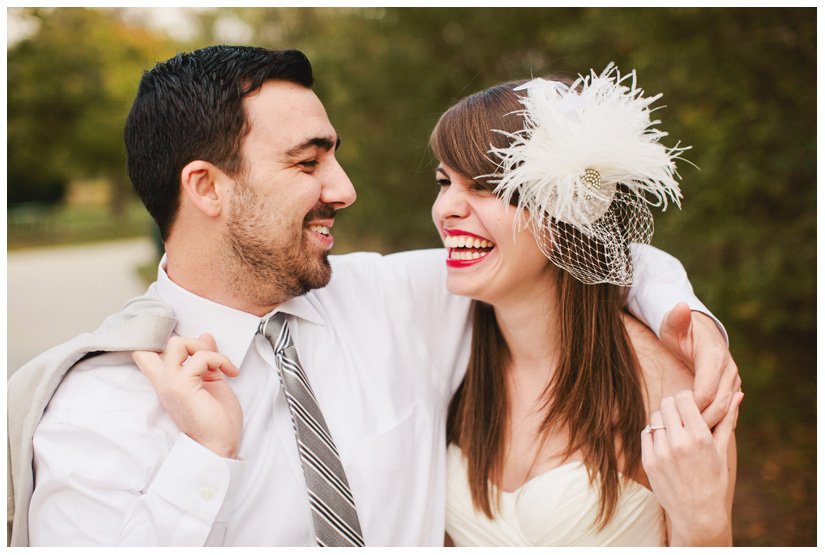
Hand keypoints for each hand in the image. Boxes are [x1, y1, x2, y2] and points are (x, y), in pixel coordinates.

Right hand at [132, 334, 242, 458]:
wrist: (219, 444)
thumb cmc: (216, 420)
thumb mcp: (211, 381)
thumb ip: (206, 359)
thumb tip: (206, 336)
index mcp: (168, 381)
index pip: (144, 354)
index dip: (157, 338)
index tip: (188, 343)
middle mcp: (164, 381)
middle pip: (164, 342)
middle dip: (193, 341)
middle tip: (211, 358)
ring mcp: (171, 383)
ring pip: (177, 343)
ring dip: (206, 349)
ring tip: (221, 365)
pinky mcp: (182, 387)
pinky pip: (200, 358)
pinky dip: (220, 360)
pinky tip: (230, 373)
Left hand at [641, 390, 742, 545]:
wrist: (698, 514)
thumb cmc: (714, 480)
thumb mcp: (722, 451)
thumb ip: (727, 419)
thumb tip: (738, 394)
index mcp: (700, 437)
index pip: (683, 397)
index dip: (686, 398)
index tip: (690, 404)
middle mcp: (679, 443)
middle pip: (666, 403)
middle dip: (674, 406)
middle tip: (681, 416)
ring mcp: (661, 453)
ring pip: (654, 418)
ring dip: (663, 420)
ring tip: (674, 431)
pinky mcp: (648, 462)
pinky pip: (645, 434)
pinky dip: (654, 434)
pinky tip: (665, 444)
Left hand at [659, 302, 740, 427]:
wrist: (698, 329)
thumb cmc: (679, 328)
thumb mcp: (673, 323)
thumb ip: (676, 318)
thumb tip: (681, 307)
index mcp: (714, 356)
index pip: (706, 392)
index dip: (691, 407)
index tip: (674, 415)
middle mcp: (729, 369)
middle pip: (719, 405)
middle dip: (700, 420)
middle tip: (680, 432)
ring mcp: (733, 378)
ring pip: (726, 409)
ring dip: (708, 423)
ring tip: (687, 434)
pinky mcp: (732, 386)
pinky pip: (727, 408)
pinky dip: (714, 419)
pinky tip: (697, 430)